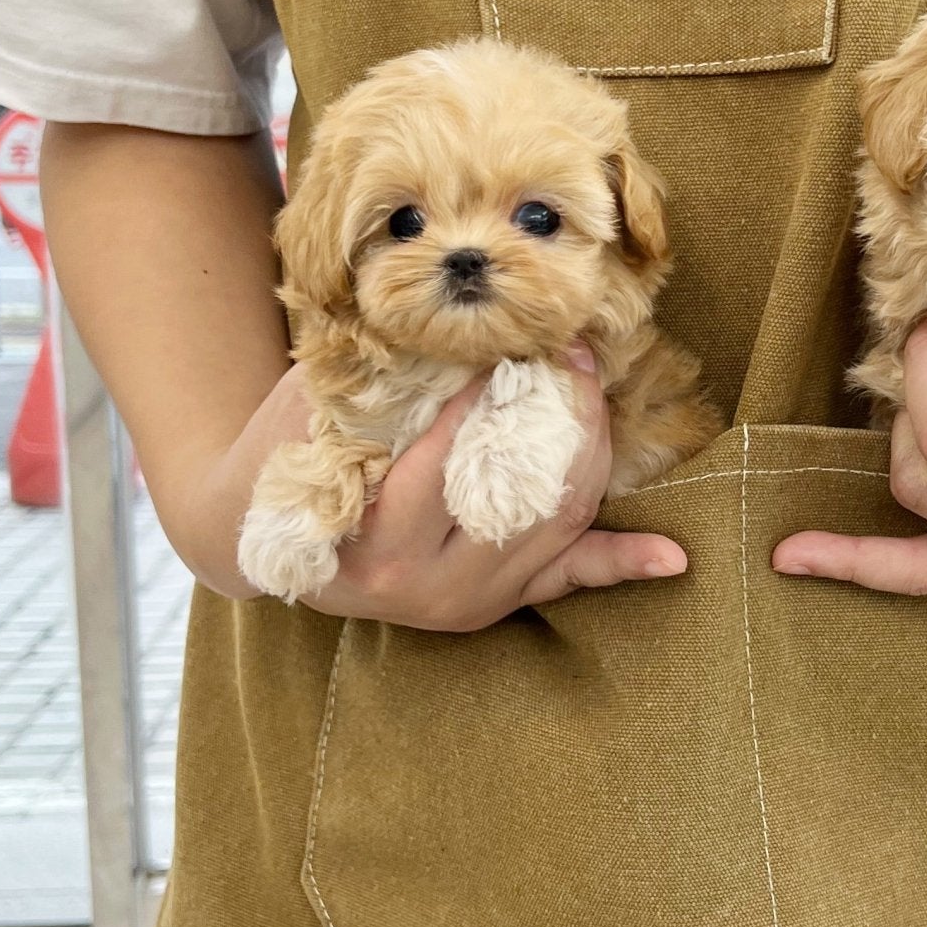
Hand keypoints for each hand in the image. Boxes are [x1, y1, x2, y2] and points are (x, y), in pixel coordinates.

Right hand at [168, 349, 686, 626]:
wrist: (254, 533)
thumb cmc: (282, 452)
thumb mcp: (313, 406)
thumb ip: (382, 372)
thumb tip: (470, 320)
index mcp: (382, 540)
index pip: (456, 454)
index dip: (496, 386)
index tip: (528, 333)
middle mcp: (431, 585)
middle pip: (530, 492)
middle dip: (566, 414)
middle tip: (576, 351)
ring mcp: (468, 603)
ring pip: (561, 524)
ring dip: (594, 455)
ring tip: (598, 389)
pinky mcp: (493, 605)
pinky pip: (568, 580)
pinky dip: (622, 562)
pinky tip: (672, 555)